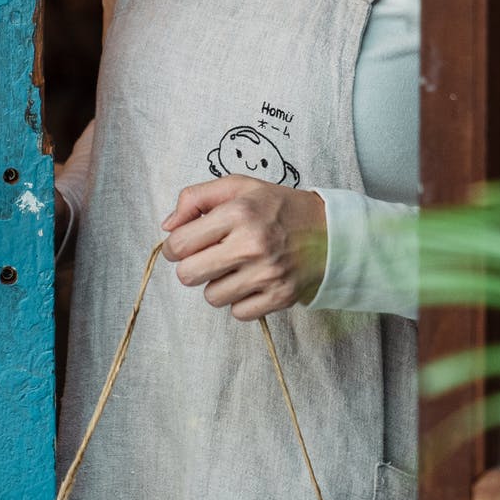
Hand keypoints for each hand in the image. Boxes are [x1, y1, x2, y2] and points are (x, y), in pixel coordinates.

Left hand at [159, 177, 326, 319]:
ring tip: (236, 268)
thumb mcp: (239, 187)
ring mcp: (267, 274)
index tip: (186, 245)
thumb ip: (196, 198)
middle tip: (209, 258)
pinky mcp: (279, 297)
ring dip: (218, 285)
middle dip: (192, 267)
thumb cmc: (278, 208)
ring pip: (211, 297)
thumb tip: (168, 227)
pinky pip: (237, 313)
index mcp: (238, 212)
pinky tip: (252, 282)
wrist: (332, 232)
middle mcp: (252, 244)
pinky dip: (240, 301)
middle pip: (188, 275)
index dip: (175, 247)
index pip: (179, 245)